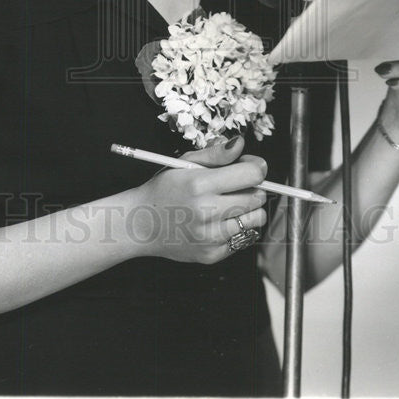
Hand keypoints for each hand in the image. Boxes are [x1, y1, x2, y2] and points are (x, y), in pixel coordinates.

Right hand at [132, 136, 267, 264]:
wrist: (140, 225)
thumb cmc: (163, 190)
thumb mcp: (184, 163)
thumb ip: (216, 154)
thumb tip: (240, 144)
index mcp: (200, 184)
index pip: (252, 174)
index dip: (256, 166)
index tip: (248, 165)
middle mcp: (207, 212)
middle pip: (258, 197)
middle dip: (253, 188)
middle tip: (235, 186)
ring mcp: (210, 237)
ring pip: (256, 219)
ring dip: (249, 209)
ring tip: (229, 204)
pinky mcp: (212, 254)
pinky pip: (244, 238)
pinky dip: (237, 228)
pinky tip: (218, 222)